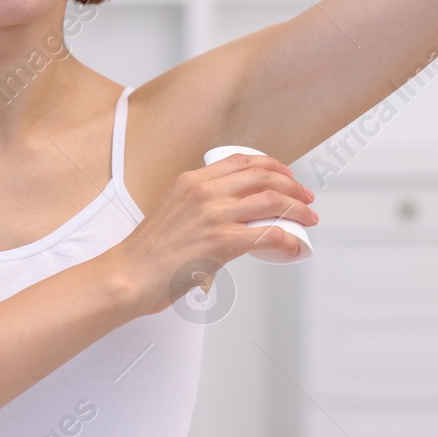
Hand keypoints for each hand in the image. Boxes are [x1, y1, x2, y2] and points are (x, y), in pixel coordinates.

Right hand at [114, 153, 318, 317]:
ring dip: (298, 210)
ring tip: (308, 219)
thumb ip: (197, 205)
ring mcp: (215, 216)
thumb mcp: (171, 211)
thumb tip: (224, 215)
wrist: (129, 275)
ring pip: (272, 202)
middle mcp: (205, 192)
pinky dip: (289, 239)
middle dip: (292, 185)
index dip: (271, 165)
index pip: (241, 161)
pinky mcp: (223, 243)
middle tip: (305, 197)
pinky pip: (269, 234)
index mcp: (191, 180)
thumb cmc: (146, 253)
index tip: (285, 175)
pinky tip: (294, 246)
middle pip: (263, 177)